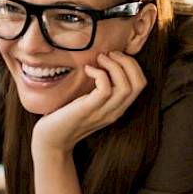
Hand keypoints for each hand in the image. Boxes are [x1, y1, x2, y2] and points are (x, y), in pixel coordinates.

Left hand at [30, 52, 145, 156]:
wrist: (51, 139)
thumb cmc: (68, 115)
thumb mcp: (90, 100)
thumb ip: (101, 87)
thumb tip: (105, 61)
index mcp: (118, 108)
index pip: (141, 84)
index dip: (133, 65)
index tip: (115, 56)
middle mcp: (115, 111)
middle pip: (138, 84)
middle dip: (128, 62)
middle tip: (110, 54)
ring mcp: (103, 112)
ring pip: (125, 87)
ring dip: (114, 66)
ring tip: (100, 59)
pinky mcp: (88, 110)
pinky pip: (105, 89)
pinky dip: (99, 74)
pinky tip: (88, 70)